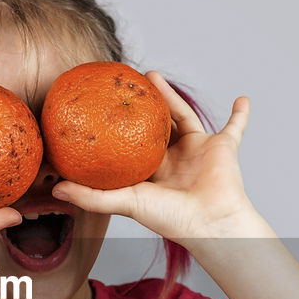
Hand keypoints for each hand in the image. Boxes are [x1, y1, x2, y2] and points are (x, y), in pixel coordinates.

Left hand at [49, 71, 258, 242]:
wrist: (210, 223)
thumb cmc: (170, 218)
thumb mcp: (125, 202)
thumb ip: (91, 196)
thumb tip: (55, 188)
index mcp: (151, 172)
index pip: (128, 144)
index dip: (114, 128)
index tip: (96, 108)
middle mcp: (173, 160)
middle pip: (153, 125)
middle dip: (139, 106)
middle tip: (122, 84)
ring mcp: (198, 152)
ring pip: (183, 116)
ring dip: (172, 96)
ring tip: (153, 75)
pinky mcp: (222, 148)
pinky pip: (235, 127)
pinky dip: (241, 115)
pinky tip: (243, 99)